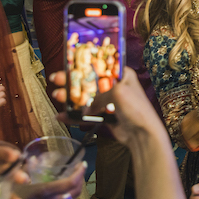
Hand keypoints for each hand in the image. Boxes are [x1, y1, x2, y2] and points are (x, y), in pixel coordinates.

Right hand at [0, 164, 85, 198]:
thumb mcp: (14, 182)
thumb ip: (25, 169)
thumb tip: (32, 158)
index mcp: (44, 191)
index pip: (70, 182)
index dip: (79, 172)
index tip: (82, 164)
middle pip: (74, 190)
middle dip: (80, 178)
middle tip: (79, 169)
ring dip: (76, 190)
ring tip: (77, 180)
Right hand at [52, 68, 168, 146]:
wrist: (143, 135)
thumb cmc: (136, 109)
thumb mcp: (117, 93)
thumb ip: (99, 96)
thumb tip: (87, 107)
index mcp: (122, 74)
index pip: (100, 65)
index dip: (84, 64)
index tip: (68, 63)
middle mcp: (115, 86)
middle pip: (89, 81)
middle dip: (71, 80)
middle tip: (56, 78)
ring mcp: (109, 101)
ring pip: (86, 97)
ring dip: (70, 97)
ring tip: (57, 95)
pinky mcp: (105, 116)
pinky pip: (87, 114)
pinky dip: (74, 115)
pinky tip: (62, 115)